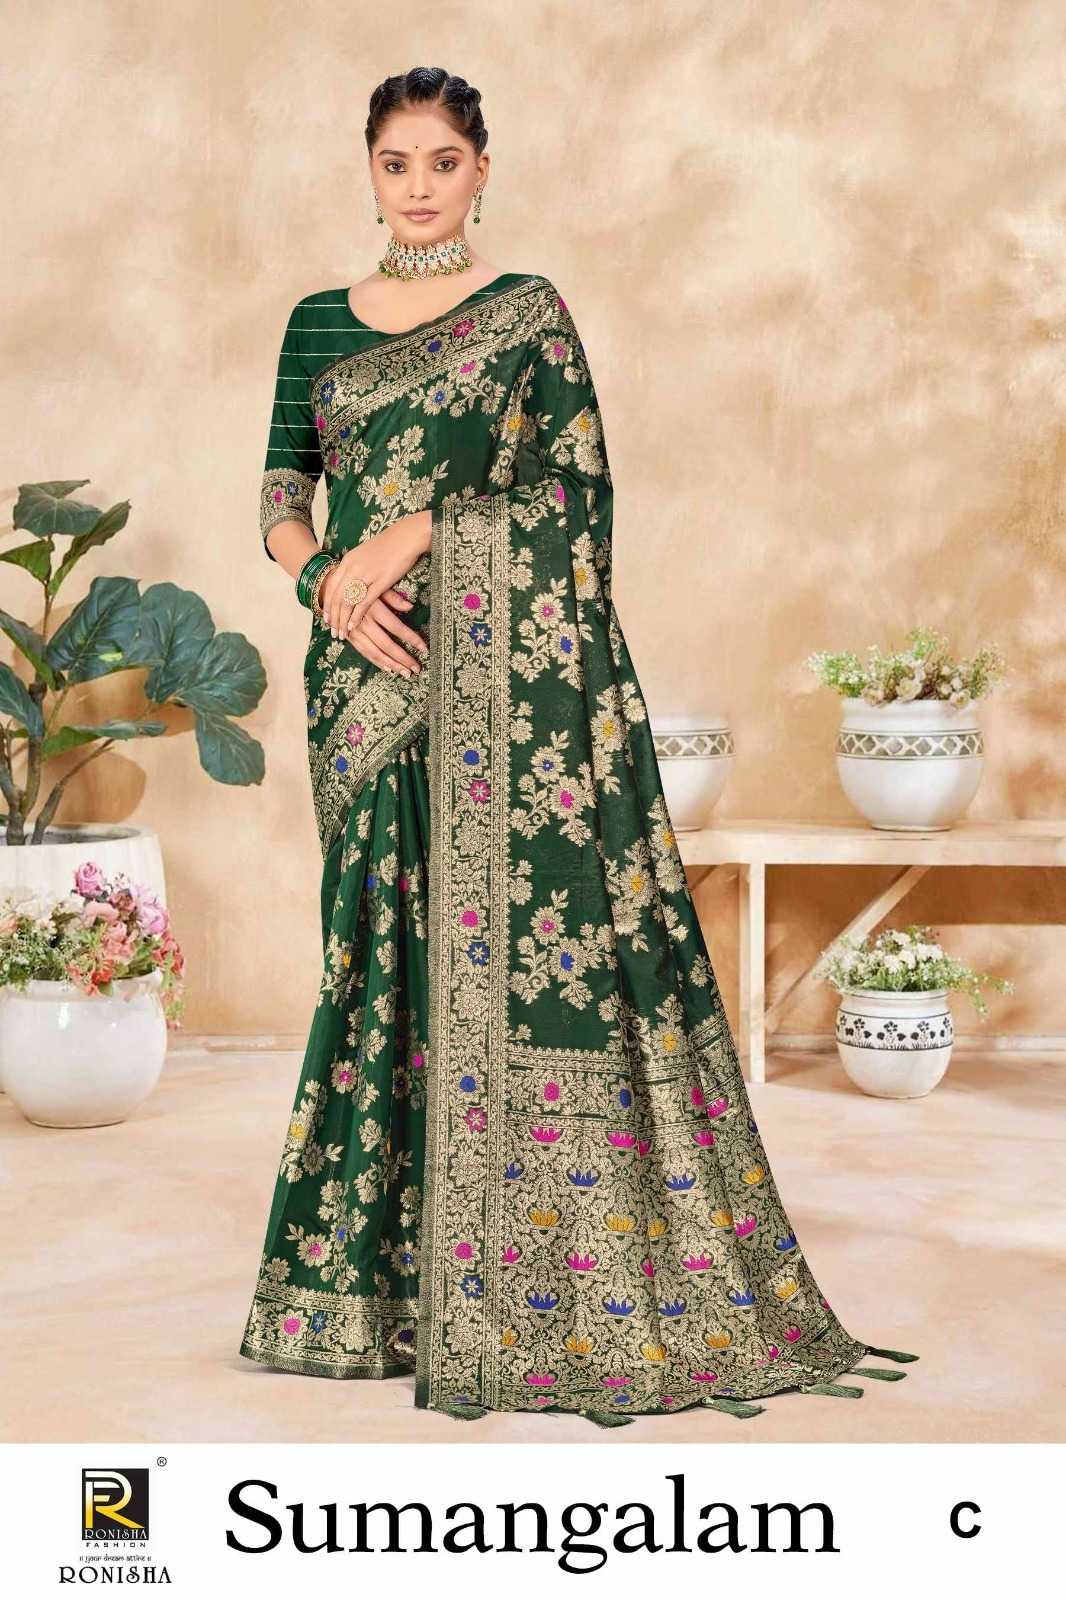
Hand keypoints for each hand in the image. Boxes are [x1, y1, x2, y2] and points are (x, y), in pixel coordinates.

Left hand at [320, 511, 430, 662]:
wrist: (406, 536)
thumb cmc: (390, 545)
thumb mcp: (366, 554)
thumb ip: (356, 567)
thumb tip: (351, 580)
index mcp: (348, 561)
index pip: (331, 586)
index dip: (328, 604)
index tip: (326, 618)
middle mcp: (352, 568)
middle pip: (336, 597)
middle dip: (333, 617)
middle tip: (332, 631)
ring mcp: (365, 575)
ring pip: (347, 602)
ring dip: (342, 620)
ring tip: (342, 634)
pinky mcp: (379, 582)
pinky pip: (363, 602)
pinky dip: (356, 616)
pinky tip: (354, 626)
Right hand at [348, 589, 427, 677]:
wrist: (333, 591)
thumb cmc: (360, 588)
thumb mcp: (376, 587)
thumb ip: (393, 598)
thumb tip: (410, 607)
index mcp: (373, 608)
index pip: (397, 627)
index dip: (411, 638)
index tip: (424, 648)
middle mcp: (363, 622)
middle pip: (387, 645)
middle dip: (403, 658)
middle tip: (416, 668)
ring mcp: (355, 632)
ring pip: (376, 652)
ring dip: (392, 664)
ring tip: (405, 673)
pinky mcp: (350, 638)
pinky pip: (365, 653)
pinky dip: (377, 662)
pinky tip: (389, 669)